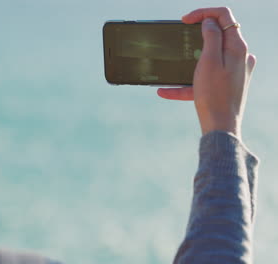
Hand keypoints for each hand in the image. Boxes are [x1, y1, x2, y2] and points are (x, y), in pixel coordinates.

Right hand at [157, 7, 256, 139]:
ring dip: (188, 62)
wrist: (220, 126)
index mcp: (237, 47)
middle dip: (195, 36)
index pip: (223, 16)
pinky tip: (165, 91)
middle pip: (217, 35)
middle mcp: (239, 56)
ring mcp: (234, 70)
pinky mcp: (226, 84)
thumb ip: (211, 36)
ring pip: (208, 57)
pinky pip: (204, 78)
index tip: (184, 20)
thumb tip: (210, 21)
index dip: (203, 13)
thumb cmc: (214, 95)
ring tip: (171, 69)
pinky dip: (187, 83)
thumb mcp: (208, 61)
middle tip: (179, 39)